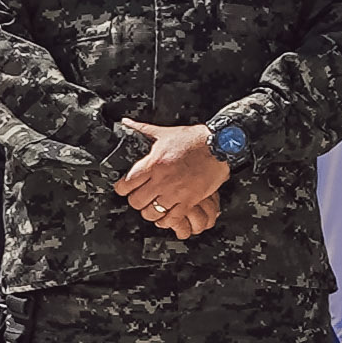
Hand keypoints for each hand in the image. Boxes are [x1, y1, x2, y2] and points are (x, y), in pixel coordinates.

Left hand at [112, 121, 228, 237]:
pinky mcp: (190, 200)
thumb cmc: (193, 139)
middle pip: (136, 202)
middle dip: (136, 201)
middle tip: (140, 197)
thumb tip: (126, 122)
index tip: (125, 188)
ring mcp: (176, 192)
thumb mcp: (164, 132)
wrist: (219, 145)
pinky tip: (166, 216)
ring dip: (150, 212)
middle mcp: (162, 180)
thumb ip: (142, 129)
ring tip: (153, 207)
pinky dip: (167, 220)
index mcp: (153, 163)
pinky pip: (173, 218)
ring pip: (152, 213)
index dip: (122, 188)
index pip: (126, 184)